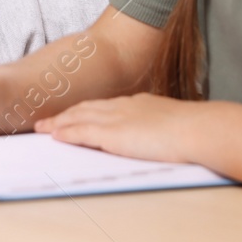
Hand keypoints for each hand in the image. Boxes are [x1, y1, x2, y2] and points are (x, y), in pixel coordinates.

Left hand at [35, 94, 197, 163]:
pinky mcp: (113, 133)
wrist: (198, 129)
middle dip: (65, 114)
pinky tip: (55, 136)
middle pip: (86, 108)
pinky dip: (66, 133)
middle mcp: (124, 106)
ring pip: (79, 118)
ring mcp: (117, 118)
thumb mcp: (172, 124)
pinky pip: (81, 132)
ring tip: (43, 128)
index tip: (74, 114)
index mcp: (138, 103)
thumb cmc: (194, 130)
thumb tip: (159, 138)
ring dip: (59, 123)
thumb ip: (159, 128)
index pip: (104, 106)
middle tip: (48, 120)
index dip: (86, 110)